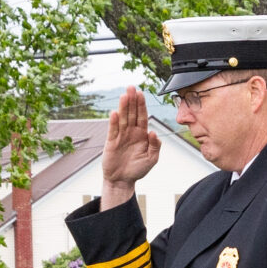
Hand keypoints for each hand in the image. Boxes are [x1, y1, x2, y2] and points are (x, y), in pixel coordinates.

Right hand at [98, 85, 159, 209]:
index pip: (142, 116)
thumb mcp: (151, 159)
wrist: (122, 180)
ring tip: (124, 95)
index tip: (141, 93)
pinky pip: (113, 130)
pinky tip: (114, 113)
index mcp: (141, 134)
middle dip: (132, 101)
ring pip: (122, 118)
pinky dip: (114, 122)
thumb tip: (153, 132)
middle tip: (132, 87)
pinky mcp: (111, 142)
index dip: (142, 105)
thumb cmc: (138, 169)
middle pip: (132, 113)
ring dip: (123, 107)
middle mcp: (131, 132)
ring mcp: (121, 136)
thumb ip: (155, 146)